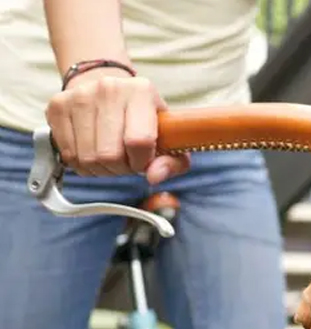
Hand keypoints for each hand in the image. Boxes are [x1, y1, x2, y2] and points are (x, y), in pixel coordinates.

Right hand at [45, 68, 189, 183]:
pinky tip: (92, 152)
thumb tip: (154, 177)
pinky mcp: (57, 105)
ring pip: (86, 157)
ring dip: (100, 168)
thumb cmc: (143, 119)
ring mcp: (79, 95)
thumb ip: (172, 162)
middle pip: (109, 154)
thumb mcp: (169, 138)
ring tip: (110, 157)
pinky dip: (81, 163)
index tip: (142, 162)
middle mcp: (108, 88)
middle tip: (125, 161)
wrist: (108, 90)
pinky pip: (67, 154)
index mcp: (141, 91)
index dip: (141, 162)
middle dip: (120, 168)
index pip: (138, 141)